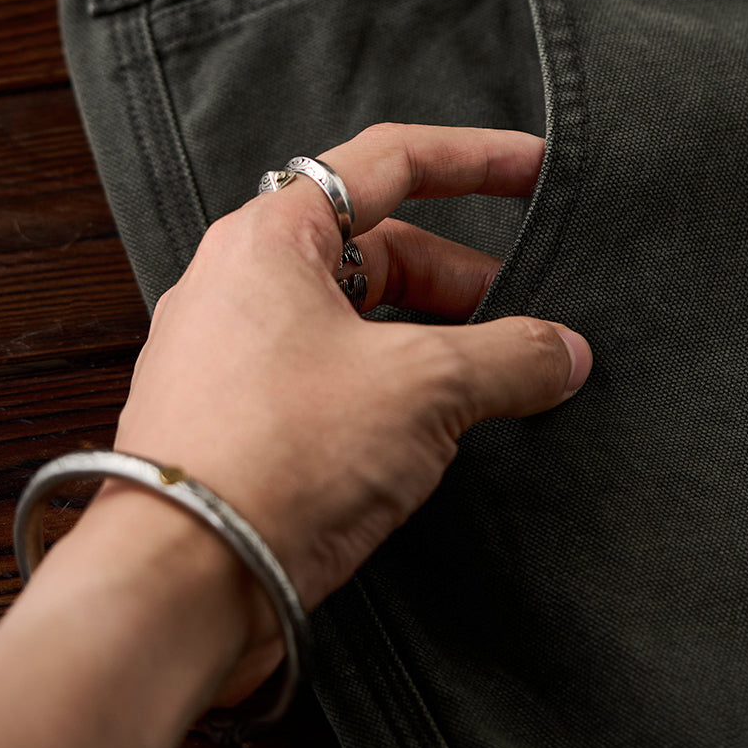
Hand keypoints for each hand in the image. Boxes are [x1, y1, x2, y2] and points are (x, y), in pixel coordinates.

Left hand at [113, 122, 591, 698]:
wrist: (180, 588)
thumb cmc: (279, 455)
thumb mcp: (424, 386)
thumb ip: (511, 355)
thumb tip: (567, 352)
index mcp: (272, 236)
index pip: (391, 161)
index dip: (477, 159)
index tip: (537, 170)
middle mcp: (245, 284)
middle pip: (382, 249)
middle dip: (466, 281)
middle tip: (533, 323)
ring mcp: (239, 356)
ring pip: (362, 321)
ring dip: (438, 343)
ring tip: (500, 383)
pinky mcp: (245, 422)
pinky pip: (340, 378)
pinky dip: (401, 388)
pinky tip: (444, 429)